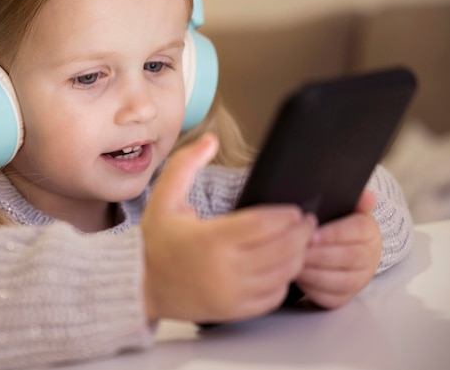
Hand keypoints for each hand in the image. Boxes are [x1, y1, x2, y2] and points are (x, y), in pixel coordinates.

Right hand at [141, 134, 315, 322]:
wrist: (143, 286)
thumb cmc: (157, 241)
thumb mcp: (164, 198)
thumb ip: (186, 164)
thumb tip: (210, 139)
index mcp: (210, 239)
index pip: (265, 225)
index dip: (287, 215)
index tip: (296, 209)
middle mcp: (224, 269)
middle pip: (282, 249)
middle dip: (302, 233)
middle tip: (307, 222)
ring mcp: (232, 293)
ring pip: (283, 273)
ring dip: (298, 255)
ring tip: (299, 242)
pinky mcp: (235, 310)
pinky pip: (274, 296)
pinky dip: (285, 280)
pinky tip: (282, 266)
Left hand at [295, 190, 381, 308]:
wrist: (344, 247)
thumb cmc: (335, 225)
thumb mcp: (342, 208)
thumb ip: (352, 199)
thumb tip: (368, 196)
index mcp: (368, 231)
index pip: (356, 231)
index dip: (333, 234)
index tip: (311, 234)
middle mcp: (370, 257)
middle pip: (349, 257)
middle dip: (319, 255)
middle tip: (297, 250)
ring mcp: (359, 280)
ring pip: (341, 281)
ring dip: (314, 272)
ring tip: (293, 262)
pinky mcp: (345, 297)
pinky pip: (330, 297)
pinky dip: (312, 289)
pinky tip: (297, 277)